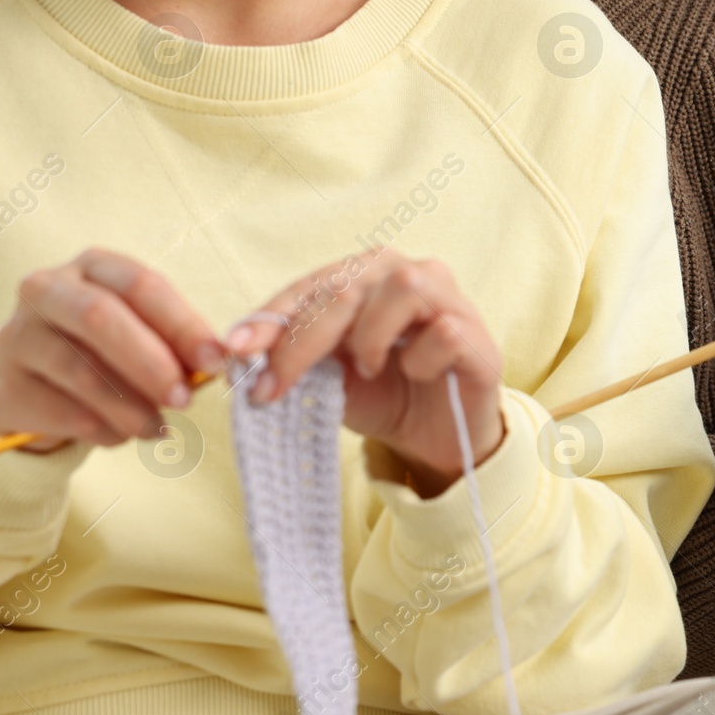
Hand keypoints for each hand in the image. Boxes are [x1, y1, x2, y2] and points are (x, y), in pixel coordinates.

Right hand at [0, 248, 225, 450]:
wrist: (33, 382)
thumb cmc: (103, 349)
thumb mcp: (141, 332)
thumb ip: (175, 343)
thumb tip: (214, 364)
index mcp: (94, 267)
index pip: (142, 285)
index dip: (183, 324)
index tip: (215, 360)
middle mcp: (48, 291)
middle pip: (101, 319)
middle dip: (152, 363)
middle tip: (184, 398)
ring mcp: (20, 335)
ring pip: (81, 372)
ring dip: (131, 408)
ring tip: (158, 427)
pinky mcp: (6, 384)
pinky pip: (64, 413)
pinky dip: (104, 430)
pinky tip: (122, 434)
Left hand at [228, 249, 503, 495]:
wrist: (435, 439)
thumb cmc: (382, 396)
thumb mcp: (327, 377)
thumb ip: (295, 356)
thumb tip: (241, 352)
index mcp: (367, 277)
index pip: (314, 285)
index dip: (273, 316)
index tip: (237, 349)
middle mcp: (408, 275)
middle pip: (350, 286)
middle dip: (302, 339)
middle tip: (273, 387)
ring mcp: (449, 301)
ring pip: (404, 288)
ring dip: (371, 337)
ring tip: (368, 369)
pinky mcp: (477, 336)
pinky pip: (444, 333)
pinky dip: (420, 360)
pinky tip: (417, 374)